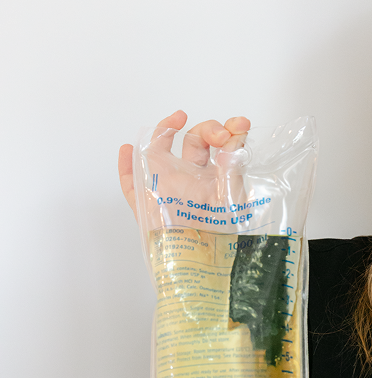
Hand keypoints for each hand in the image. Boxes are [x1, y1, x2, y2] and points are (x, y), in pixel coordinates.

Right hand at [118, 110, 250, 220]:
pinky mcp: (146, 203)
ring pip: (158, 152)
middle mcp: (191, 178)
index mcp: (215, 177)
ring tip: (176, 118)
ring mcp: (167, 187)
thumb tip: (237, 132)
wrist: (205, 260)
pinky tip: (128, 149)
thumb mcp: (236, 194)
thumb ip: (234, 163)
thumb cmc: (223, 232)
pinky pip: (131, 182)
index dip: (228, 130)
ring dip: (163, 131)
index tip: (239, 125)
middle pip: (193, 141)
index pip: (218, 145)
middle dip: (207, 129)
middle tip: (219, 134)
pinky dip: (126, 165)